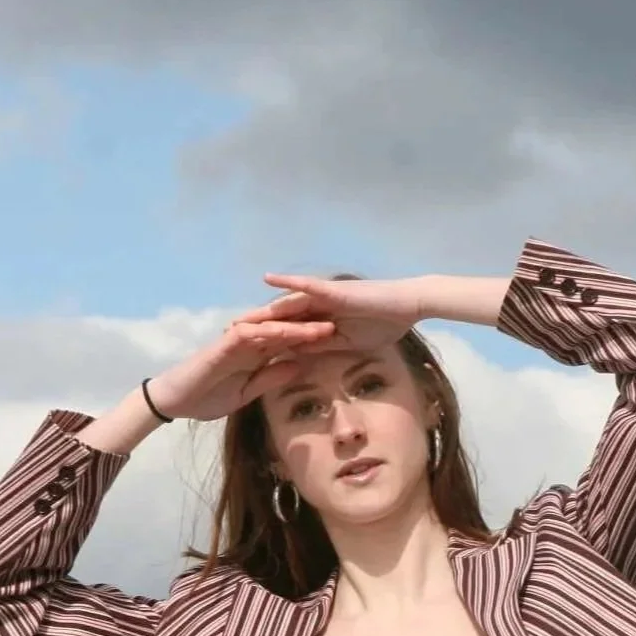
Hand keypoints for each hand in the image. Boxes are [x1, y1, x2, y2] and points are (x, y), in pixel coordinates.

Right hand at [148, 317, 335, 421]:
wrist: (175, 401)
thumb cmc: (208, 397)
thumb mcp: (249, 392)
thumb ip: (273, 377)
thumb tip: (300, 366)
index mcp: (257, 354)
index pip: (291, 343)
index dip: (315, 342)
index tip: (341, 344)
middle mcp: (250, 343)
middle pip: (286, 331)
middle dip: (313, 328)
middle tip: (343, 327)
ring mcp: (236, 341)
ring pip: (272, 328)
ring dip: (297, 327)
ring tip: (322, 327)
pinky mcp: (223, 345)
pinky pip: (249, 334)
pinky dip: (267, 331)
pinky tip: (288, 331)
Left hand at [233, 273, 426, 353]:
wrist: (408, 306)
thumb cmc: (384, 324)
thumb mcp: (346, 343)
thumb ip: (322, 346)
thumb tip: (299, 356)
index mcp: (320, 320)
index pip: (287, 331)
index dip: (265, 340)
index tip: (241, 351)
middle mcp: (317, 305)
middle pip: (279, 316)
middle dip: (253, 326)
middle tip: (226, 334)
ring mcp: (324, 295)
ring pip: (286, 304)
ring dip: (262, 310)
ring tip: (238, 318)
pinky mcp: (334, 289)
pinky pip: (307, 284)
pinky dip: (288, 281)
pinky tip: (268, 279)